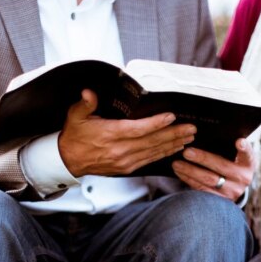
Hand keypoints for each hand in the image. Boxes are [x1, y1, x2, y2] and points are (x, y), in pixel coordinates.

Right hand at [57, 89, 196, 176]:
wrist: (69, 160)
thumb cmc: (75, 136)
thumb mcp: (75, 115)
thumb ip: (85, 103)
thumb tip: (89, 93)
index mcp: (110, 135)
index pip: (138, 129)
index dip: (156, 124)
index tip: (171, 117)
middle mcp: (120, 150)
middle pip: (152, 142)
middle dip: (174, 134)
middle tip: (191, 128)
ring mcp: (125, 161)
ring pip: (154, 152)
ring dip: (173, 145)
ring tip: (189, 138)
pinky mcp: (127, 168)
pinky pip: (149, 160)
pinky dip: (164, 154)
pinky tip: (174, 149)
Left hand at [170, 138, 254, 202]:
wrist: (235, 188)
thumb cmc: (233, 165)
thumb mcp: (237, 157)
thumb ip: (230, 147)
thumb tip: (214, 131)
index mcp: (247, 164)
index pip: (248, 154)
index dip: (244, 148)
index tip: (238, 142)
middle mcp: (242, 179)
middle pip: (221, 167)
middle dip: (203, 159)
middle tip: (187, 152)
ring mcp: (231, 192)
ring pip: (208, 181)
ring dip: (190, 171)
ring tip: (177, 164)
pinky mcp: (219, 201)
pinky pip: (201, 190)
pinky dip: (189, 180)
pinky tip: (179, 172)